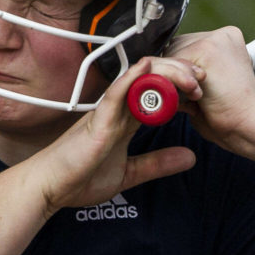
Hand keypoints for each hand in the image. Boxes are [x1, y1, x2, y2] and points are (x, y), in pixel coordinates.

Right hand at [34, 58, 196, 213]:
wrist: (50, 188)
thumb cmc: (80, 178)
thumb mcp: (130, 173)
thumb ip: (158, 163)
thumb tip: (190, 157)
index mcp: (126, 121)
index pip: (159, 96)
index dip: (182, 89)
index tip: (204, 91)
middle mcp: (118, 110)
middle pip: (153, 82)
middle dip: (180, 76)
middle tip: (205, 78)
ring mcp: (107, 112)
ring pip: (139, 82)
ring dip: (166, 75)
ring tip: (190, 75)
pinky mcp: (96, 120)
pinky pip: (115, 93)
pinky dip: (131, 78)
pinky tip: (147, 66)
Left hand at [155, 27, 254, 147]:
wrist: (248, 124)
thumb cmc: (231, 113)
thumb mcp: (212, 85)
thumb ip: (192, 74)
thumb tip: (163, 73)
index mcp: (228, 39)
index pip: (187, 46)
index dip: (182, 69)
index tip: (188, 87)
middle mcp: (222, 35)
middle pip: (176, 46)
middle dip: (176, 71)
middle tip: (188, 94)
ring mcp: (213, 40)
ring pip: (171, 55)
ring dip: (172, 78)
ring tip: (191, 97)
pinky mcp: (205, 50)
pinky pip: (170, 65)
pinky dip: (170, 84)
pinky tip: (187, 97)